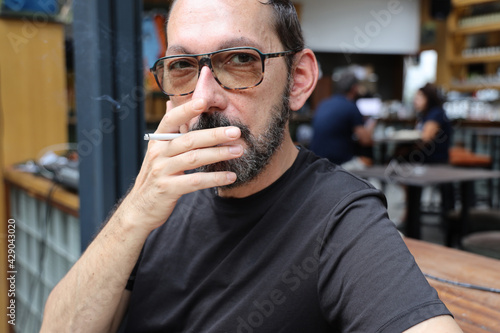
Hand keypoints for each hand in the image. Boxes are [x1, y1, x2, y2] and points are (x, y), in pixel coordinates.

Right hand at [118, 98, 242, 231]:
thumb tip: (171, 102)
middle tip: (236, 131)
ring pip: (194, 158)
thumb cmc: (155, 176)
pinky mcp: (168, 189)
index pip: (171, 120)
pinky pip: (195, 181)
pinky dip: (214, 178)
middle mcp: (158, 153)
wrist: (139, 209)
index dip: (186, 110)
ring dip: (219, 154)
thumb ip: (169, 130)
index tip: (204, 101)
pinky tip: (230, 176)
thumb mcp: (158, 151)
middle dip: (214, 134)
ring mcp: (161, 171)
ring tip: (238, 151)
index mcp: (158, 141)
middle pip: (189, 139)